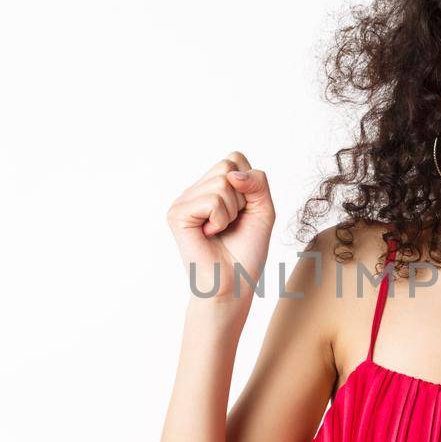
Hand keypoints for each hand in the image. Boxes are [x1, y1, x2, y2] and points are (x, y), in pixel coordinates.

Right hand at [165, 151, 275, 305]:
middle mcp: (195, 191)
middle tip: (231, 223)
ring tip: (220, 230)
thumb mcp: (263, 209)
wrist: (234, 283)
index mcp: (211, 187)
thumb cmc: (247, 251)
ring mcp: (184, 201)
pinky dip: (220, 220)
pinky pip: (212, 200)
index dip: (249, 184)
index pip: (235, 158)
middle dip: (241, 197)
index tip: (243, 212)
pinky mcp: (177, 214)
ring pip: (222, 183)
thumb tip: (232, 173)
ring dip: (231, 212)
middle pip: (228, 166)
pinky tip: (210, 234)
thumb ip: (257, 182)